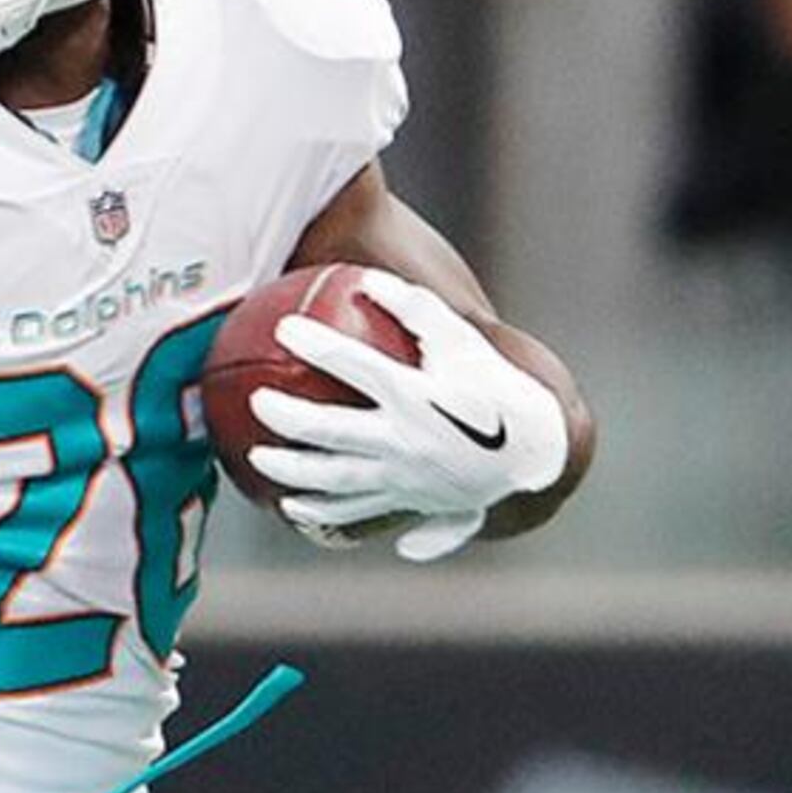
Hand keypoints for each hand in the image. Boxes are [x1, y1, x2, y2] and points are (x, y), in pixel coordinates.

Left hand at [246, 271, 567, 561]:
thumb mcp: (462, 342)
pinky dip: (321, 512)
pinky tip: (290, 506)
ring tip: (258, 457)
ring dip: (293, 470)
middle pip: (333, 430)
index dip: (320, 346)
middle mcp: (407, 438)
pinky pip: (356, 512)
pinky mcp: (407, 501)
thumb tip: (367, 280)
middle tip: (257, 401)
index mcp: (419, 395)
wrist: (534, 451)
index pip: (358, 367)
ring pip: (337, 479)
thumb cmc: (492, 387)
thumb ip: (416, 309)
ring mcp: (405, 476)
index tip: (285, 329)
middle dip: (289, 416)